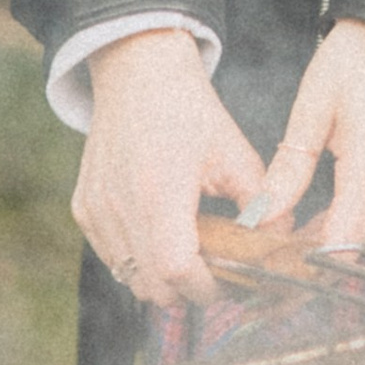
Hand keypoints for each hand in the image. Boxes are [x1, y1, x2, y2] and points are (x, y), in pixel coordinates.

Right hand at [73, 28, 265, 308]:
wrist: (137, 74)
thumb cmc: (188, 110)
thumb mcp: (234, 152)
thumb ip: (261, 203)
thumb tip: (281, 243)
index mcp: (161, 191)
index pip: (177, 271)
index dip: (206, 288)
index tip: (229, 282)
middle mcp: (120, 205)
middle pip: (151, 286)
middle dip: (187, 290)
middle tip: (215, 273)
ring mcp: (97, 209)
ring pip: (130, 277)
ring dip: (161, 278)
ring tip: (189, 251)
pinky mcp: (84, 209)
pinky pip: (113, 257)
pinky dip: (138, 259)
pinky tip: (161, 232)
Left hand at [243, 20, 364, 256]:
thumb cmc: (357, 59)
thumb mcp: (313, 106)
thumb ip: (292, 165)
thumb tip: (266, 211)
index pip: (343, 240)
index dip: (309, 263)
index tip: (275, 272)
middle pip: (353, 241)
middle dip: (312, 258)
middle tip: (268, 263)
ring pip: (363, 229)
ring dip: (327, 240)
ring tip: (282, 246)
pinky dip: (343, 221)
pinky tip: (313, 221)